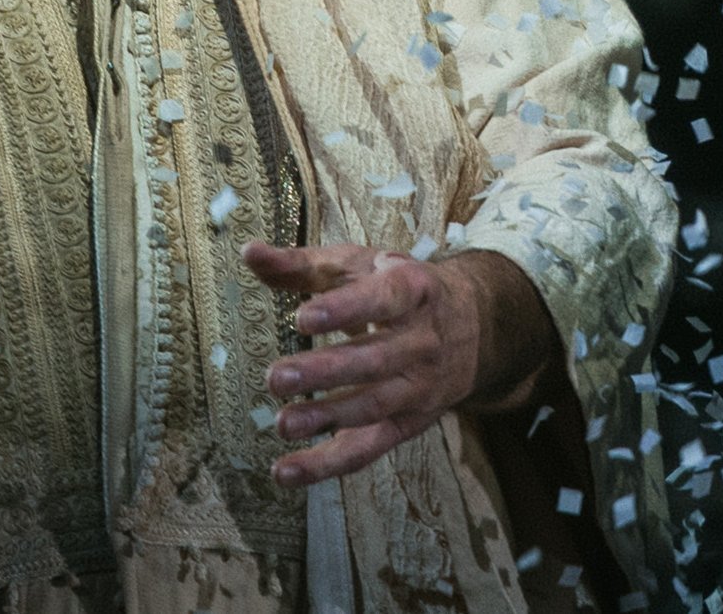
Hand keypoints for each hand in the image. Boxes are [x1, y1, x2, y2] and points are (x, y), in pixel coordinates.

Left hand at [243, 244, 553, 487]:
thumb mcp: (360, 265)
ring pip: (374, 407)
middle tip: (276, 376)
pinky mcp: (407, 424)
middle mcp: (422, 340)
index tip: (303, 317)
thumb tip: (249, 252)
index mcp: (413, 289)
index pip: (384, 299)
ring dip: (327, 417)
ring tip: (282, 423)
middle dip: (326, 371)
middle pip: (376, 359)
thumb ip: (303, 263)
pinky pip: (368, 449)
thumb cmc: (398, 287)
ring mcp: (418, 387)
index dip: (345, 309)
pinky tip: (287, 470)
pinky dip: (327, 465)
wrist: (473, 325)